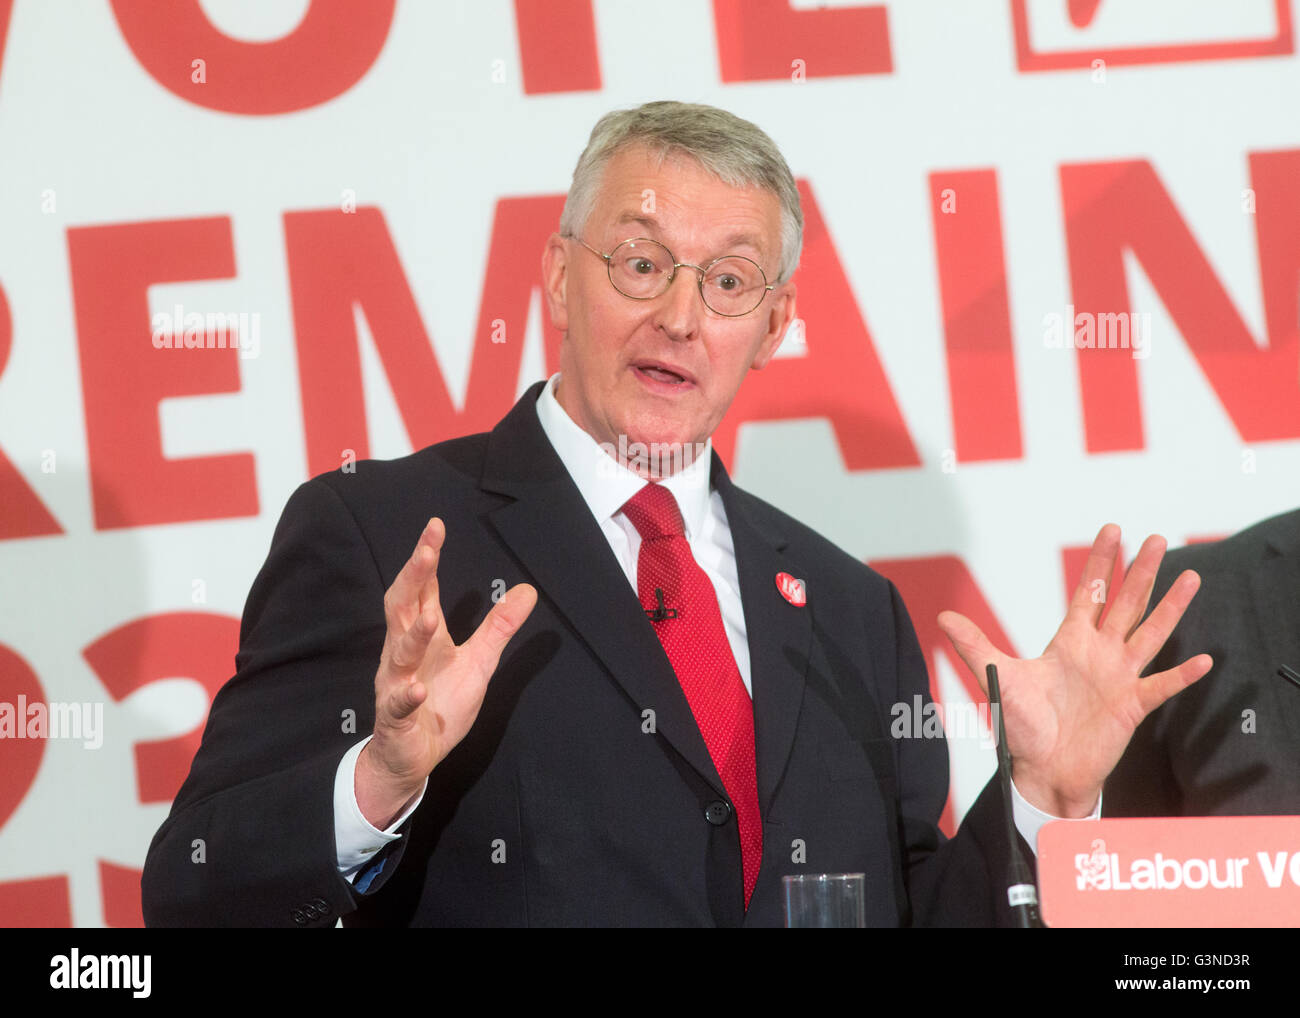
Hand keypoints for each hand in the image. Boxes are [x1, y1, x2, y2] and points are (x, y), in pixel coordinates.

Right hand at [356, 518, 536, 827]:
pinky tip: (417, 689)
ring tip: (428, 617)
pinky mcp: (396, 717)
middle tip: (427, 550)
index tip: (436, 527)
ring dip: (414, 635)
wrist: (409, 756)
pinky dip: (407, 696)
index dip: (426, 558)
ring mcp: (396, 683)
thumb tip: (528, 589)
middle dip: (413, 578)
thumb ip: (499, 627)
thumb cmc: (438, 703)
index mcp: (422, 635)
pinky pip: (398, 704)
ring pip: (400, 654)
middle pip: (402, 607)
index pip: (421, 589)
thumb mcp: (479, 662)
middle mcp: (403, 652)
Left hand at [937, 524, 1211, 817]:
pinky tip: (1205, 659)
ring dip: (1170, 607)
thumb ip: (974, 645)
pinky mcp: (1131, 706)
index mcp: (1070, 641)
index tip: (1114, 530)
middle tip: (1158, 538)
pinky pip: (1161, 686)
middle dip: (1140, 571)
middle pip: (1126, 603)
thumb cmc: (1023, 724)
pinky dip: (1183, 675)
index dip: (1101, 562)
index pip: (1091, 592)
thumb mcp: (997, 677)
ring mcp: (1119, 677)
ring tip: (1191, 577)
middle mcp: (1099, 653)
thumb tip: (942, 617)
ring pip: (1151, 633)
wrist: (1042, 769)